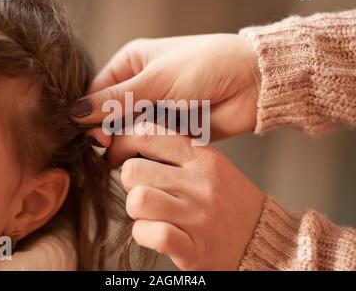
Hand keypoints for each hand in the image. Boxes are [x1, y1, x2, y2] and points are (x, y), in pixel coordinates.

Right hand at [70, 34, 260, 145]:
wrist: (251, 83)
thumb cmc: (205, 67)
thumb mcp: (156, 80)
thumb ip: (115, 101)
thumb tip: (74, 113)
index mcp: (131, 64)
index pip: (97, 92)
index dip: (90, 115)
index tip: (92, 135)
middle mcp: (139, 86)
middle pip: (109, 116)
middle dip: (109, 131)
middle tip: (111, 145)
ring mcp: (155, 109)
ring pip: (127, 132)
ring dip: (128, 142)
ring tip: (133, 149)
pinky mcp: (170, 129)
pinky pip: (148, 143)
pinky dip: (145, 149)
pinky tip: (148, 153)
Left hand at [107, 122, 264, 269]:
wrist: (261, 236)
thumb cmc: (226, 198)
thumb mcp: (208, 164)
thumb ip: (174, 152)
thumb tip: (130, 142)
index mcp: (202, 157)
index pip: (147, 134)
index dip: (123, 144)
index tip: (121, 157)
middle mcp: (201, 183)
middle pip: (133, 170)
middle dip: (130, 182)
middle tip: (143, 189)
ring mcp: (199, 216)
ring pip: (138, 200)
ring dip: (136, 210)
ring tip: (151, 213)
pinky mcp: (194, 248)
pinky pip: (152, 234)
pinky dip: (145, 235)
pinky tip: (157, 234)